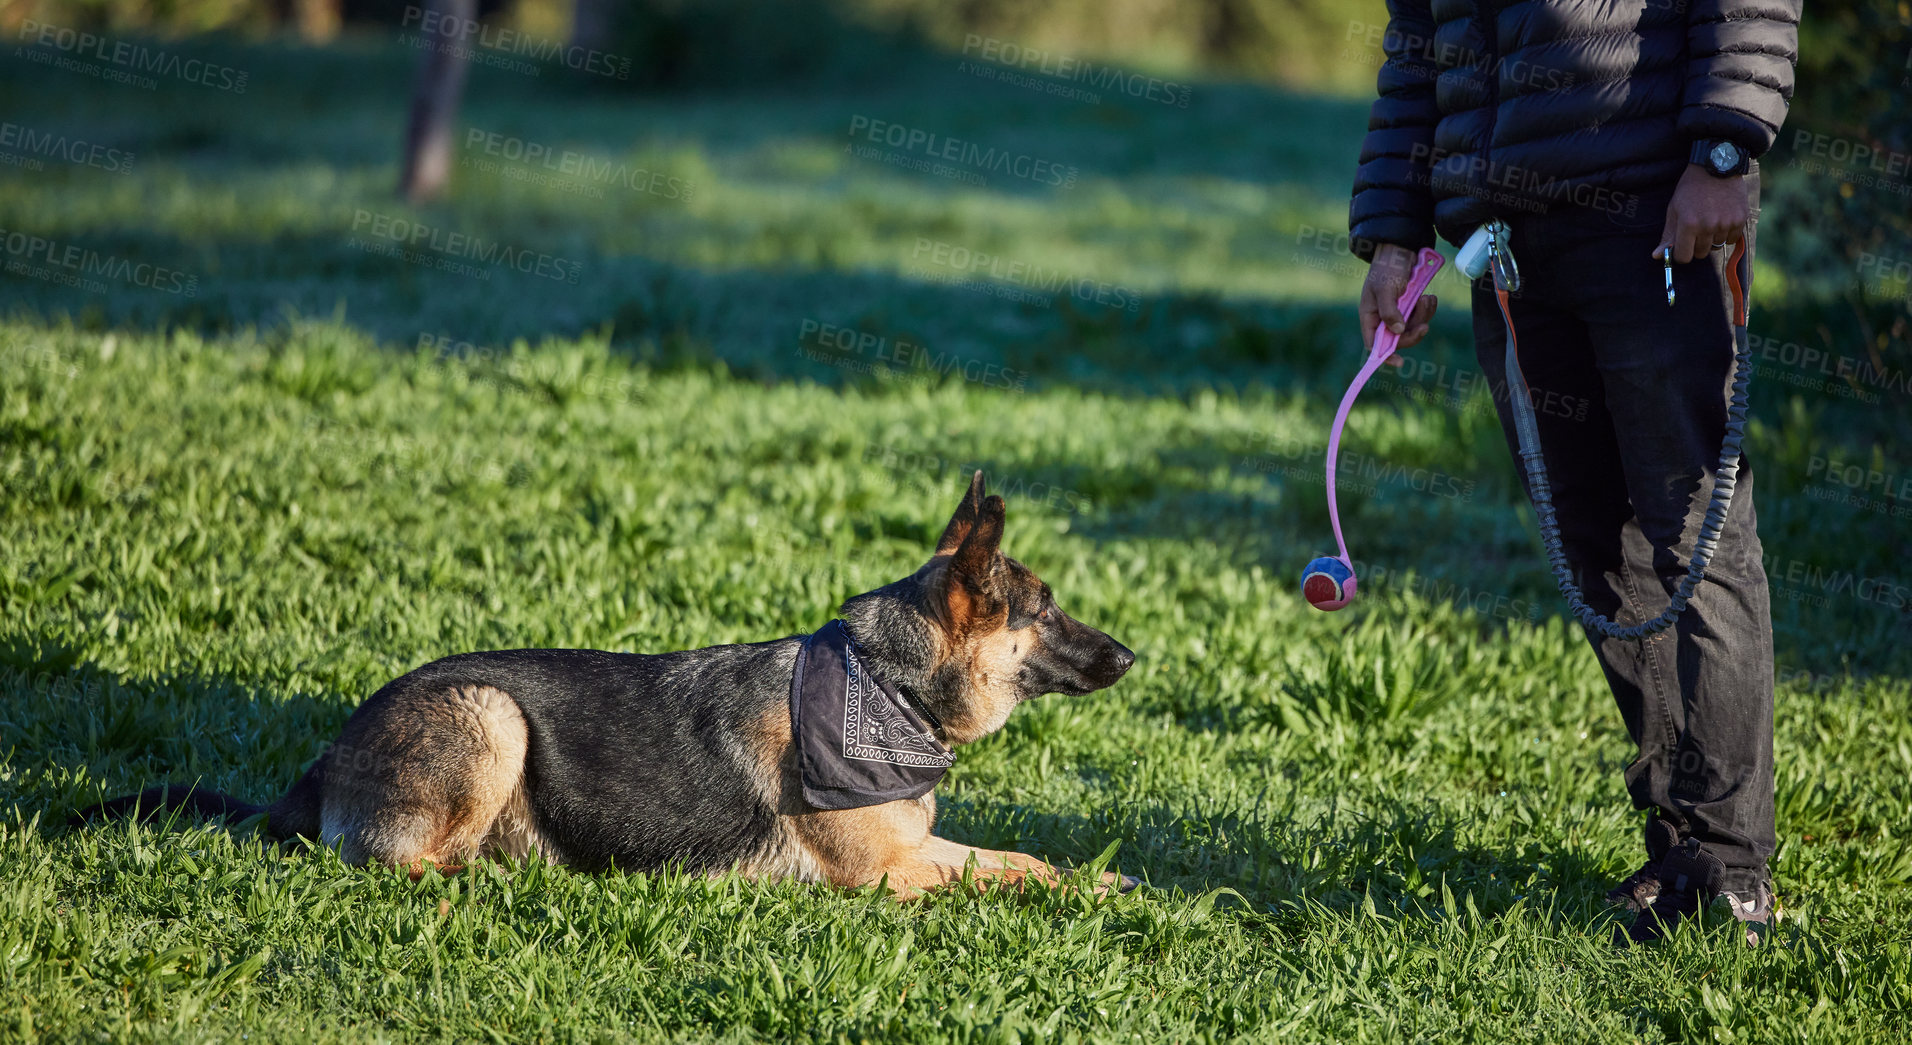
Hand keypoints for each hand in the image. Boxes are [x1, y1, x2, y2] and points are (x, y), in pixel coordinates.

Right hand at [1359, 243, 1437, 366]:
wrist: (1401, 247)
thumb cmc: (1387, 267)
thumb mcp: (1385, 289)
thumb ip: (1389, 311)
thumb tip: (1397, 332)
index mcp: (1370, 316)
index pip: (1374, 344)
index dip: (1385, 355)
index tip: (1399, 362)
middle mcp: (1383, 317)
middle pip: (1398, 339)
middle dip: (1413, 333)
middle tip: (1424, 327)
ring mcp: (1399, 311)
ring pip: (1413, 326)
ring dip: (1423, 316)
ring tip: (1427, 299)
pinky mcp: (1411, 304)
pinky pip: (1422, 315)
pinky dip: (1428, 308)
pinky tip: (1430, 296)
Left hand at [1656, 164, 1749, 263]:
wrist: (1717, 167)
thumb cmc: (1691, 188)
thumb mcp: (1674, 209)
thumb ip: (1668, 235)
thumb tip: (1658, 256)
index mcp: (1688, 224)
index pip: (1684, 257)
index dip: (1681, 254)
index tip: (1682, 247)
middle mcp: (1708, 226)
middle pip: (1701, 254)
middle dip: (1696, 246)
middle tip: (1696, 229)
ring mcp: (1726, 223)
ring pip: (1716, 246)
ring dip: (1712, 238)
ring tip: (1710, 219)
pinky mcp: (1741, 219)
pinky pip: (1732, 240)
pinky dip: (1726, 234)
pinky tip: (1722, 219)